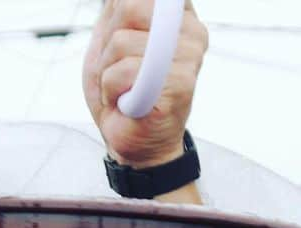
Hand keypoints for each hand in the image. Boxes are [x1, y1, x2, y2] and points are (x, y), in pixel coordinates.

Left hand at [83, 0, 207, 166]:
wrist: (132, 140)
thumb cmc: (123, 90)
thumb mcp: (113, 34)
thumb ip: (121, 5)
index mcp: (178, 14)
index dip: (119, 13)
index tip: (123, 38)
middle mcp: (191, 31)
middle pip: (130, 7)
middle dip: (109, 41)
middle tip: (119, 67)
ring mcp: (190, 57)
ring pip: (122, 41)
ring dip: (108, 70)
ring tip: (124, 88)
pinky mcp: (181, 84)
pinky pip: (126, 71)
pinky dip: (112, 89)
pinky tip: (127, 101)